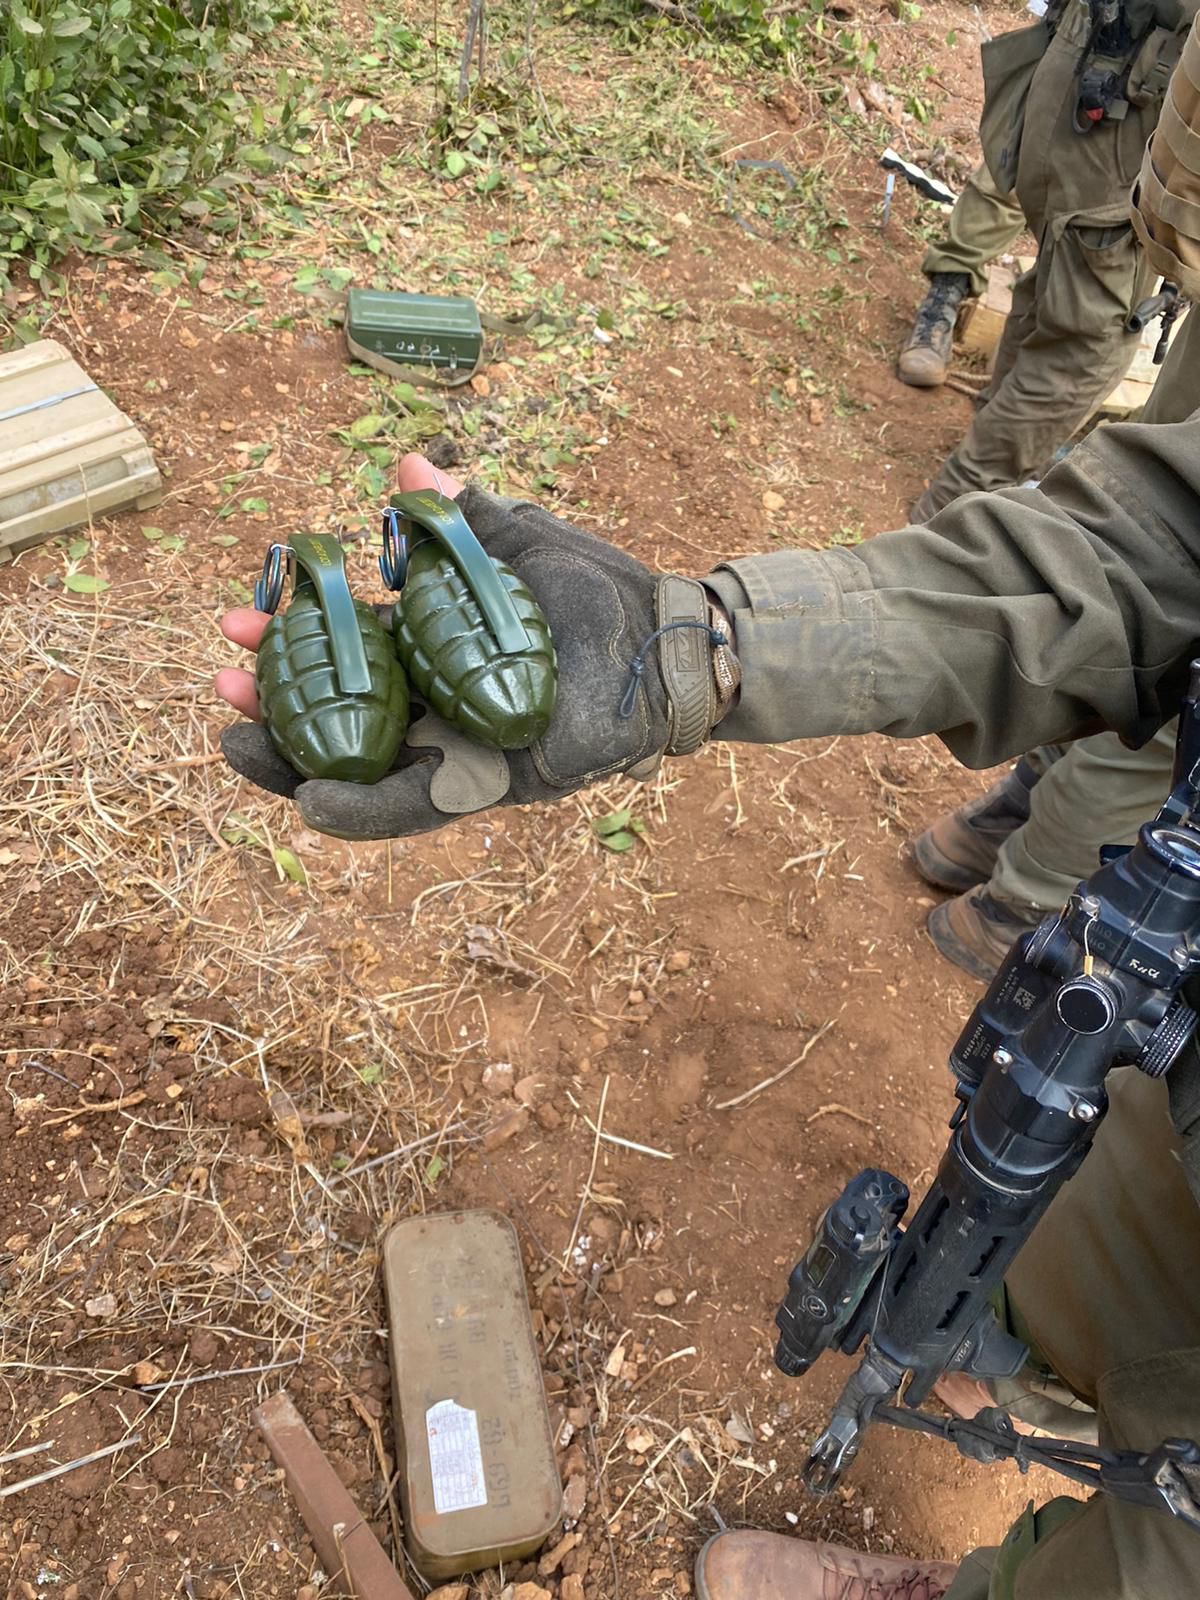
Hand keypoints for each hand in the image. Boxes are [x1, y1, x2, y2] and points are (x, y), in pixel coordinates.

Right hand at [216, 455, 733, 839]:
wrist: (666, 643)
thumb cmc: (599, 593)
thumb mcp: (520, 543)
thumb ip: (460, 517)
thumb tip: (405, 462)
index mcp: (433, 647)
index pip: (343, 649)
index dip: (287, 639)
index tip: (236, 620)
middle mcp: (435, 701)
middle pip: (335, 711)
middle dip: (272, 700)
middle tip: (222, 681)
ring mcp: (457, 748)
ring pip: (360, 766)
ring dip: (293, 762)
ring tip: (235, 747)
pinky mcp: (489, 787)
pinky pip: (416, 807)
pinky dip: (364, 809)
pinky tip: (311, 801)